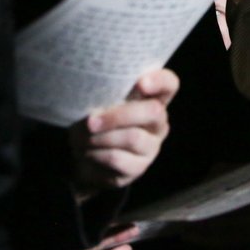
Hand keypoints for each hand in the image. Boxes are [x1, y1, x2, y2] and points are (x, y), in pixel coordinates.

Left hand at [69, 69, 178, 193]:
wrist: (86, 155)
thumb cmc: (97, 117)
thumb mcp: (102, 101)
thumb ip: (105, 95)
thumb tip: (93, 101)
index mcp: (153, 98)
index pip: (170, 84)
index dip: (160, 81)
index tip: (141, 83)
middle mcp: (158, 122)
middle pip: (153, 112)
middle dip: (118, 115)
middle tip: (90, 122)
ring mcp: (151, 146)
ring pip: (132, 137)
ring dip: (101, 138)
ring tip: (79, 139)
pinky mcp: (138, 167)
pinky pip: (118, 159)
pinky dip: (96, 154)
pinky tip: (86, 153)